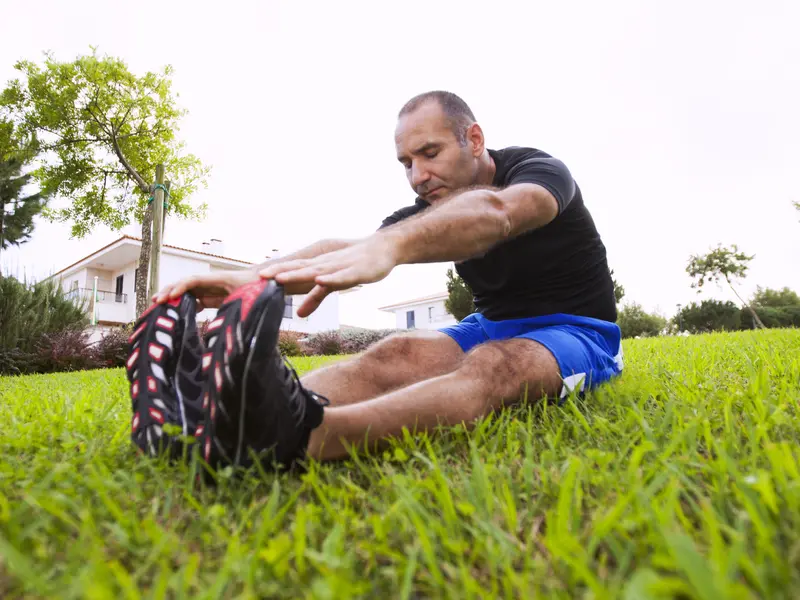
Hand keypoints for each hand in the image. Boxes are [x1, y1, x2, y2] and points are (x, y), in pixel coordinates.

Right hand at [151, 269, 259, 310]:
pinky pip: (193, 301)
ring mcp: (209, 290)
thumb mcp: (249, 294)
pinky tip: (175, 315)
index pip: (193, 280)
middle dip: (170, 291)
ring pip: (186, 292)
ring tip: (158, 306)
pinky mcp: (211, 298)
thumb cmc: (257, 287)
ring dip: (172, 298)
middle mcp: (210, 283)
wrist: (263, 284)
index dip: (181, 287)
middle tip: (156, 301)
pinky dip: (183, 306)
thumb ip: (238, 301)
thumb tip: (228, 314)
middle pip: (185, 284)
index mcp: (217, 279)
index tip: (171, 297)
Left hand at [259, 236, 397, 316]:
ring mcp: (340, 267)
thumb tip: (298, 314)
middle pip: (300, 268)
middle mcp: (326, 265)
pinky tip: (320, 280)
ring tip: (281, 277)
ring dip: (298, 274)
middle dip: (280, 272)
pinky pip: (342, 276)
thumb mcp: (333, 285)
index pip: (293, 270)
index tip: (256, 280)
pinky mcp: (356, 271)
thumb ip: (316, 298)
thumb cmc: (356, 265)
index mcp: (318, 268)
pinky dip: (330, 278)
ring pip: (317, 271)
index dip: (275, 274)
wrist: (382, 249)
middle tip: (259, 277)